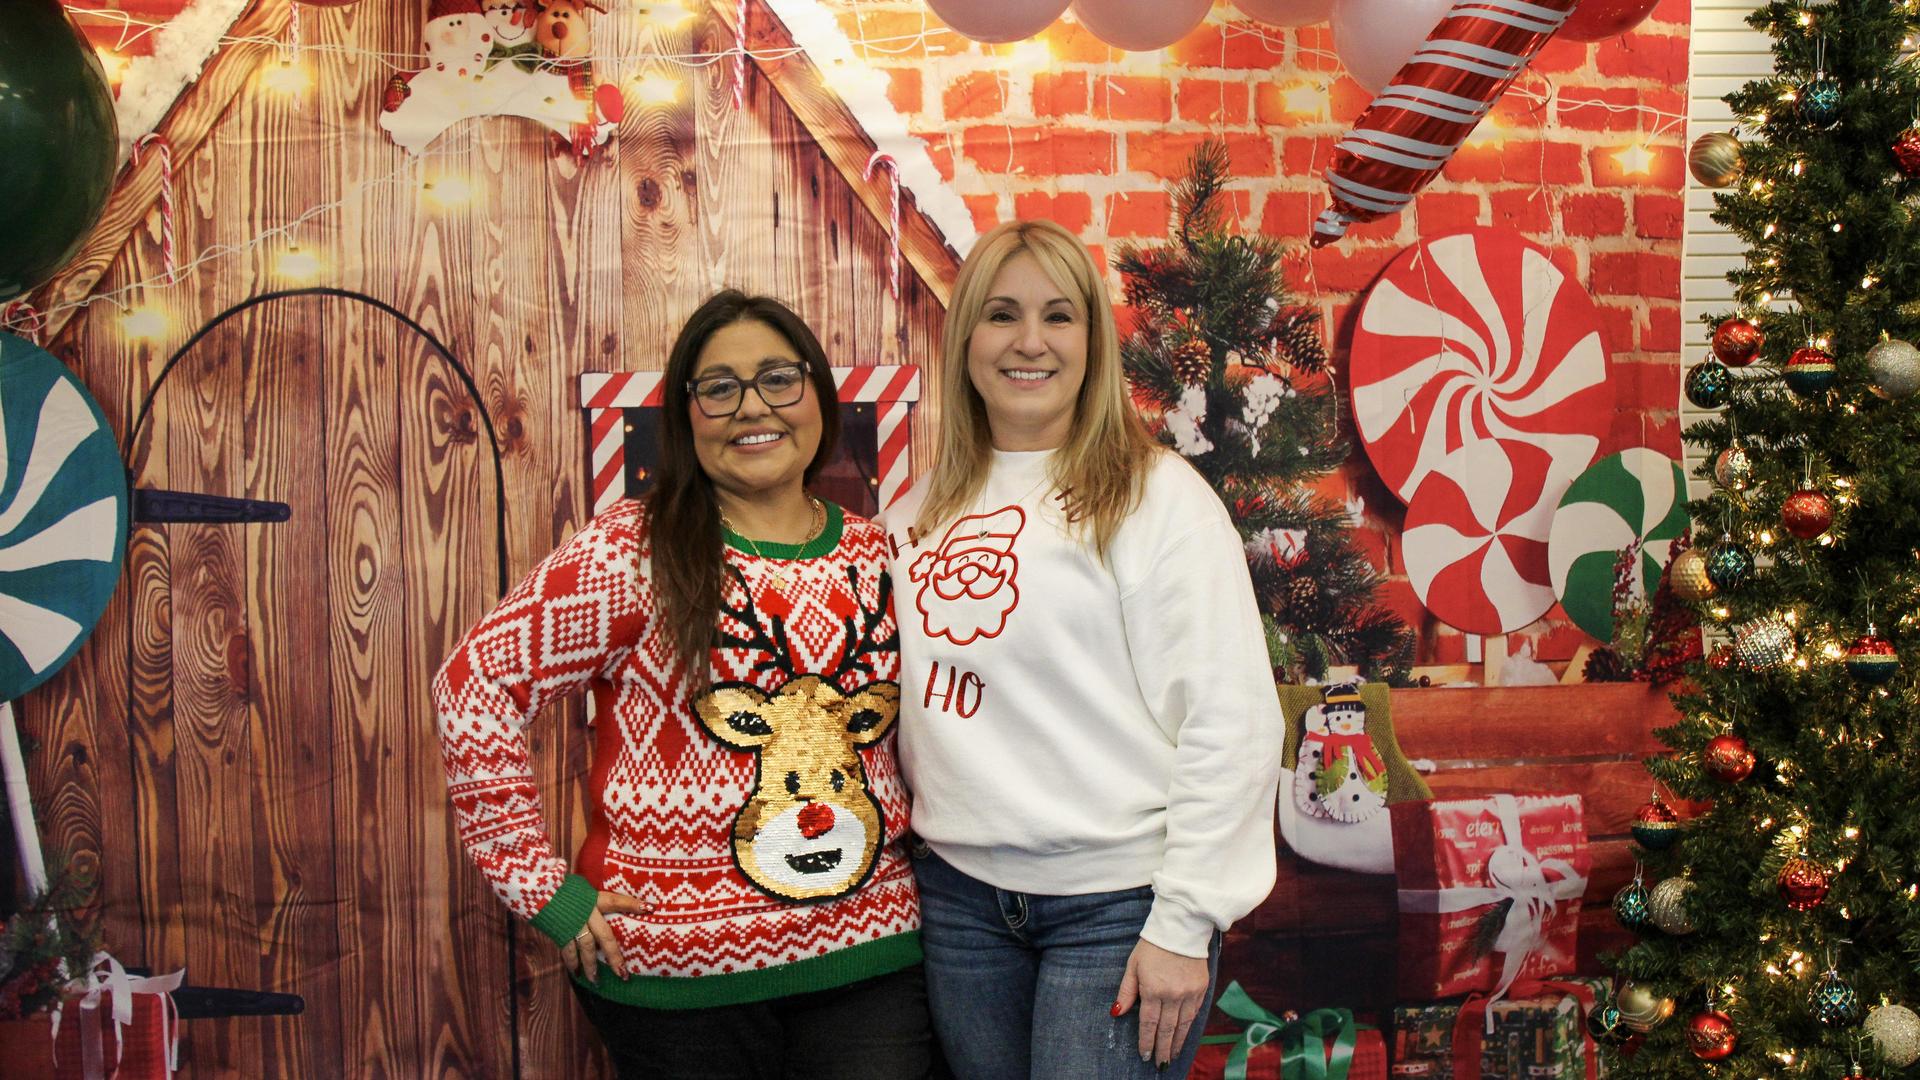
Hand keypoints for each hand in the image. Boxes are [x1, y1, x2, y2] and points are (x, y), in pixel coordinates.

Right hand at [559, 891, 652, 984]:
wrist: (536, 889)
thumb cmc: (560, 886)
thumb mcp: (581, 887)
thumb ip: (592, 899)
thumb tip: (604, 904)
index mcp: (593, 899)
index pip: (617, 901)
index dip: (633, 904)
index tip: (650, 908)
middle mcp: (586, 914)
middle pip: (605, 937)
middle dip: (615, 956)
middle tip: (623, 973)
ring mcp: (574, 925)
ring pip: (586, 950)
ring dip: (592, 967)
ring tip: (596, 981)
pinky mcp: (560, 933)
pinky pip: (568, 952)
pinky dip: (572, 964)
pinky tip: (577, 973)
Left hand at [1113, 938, 1209, 1067]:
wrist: (1182, 927)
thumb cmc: (1152, 945)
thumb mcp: (1133, 965)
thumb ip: (1127, 991)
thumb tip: (1117, 1012)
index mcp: (1153, 989)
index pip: (1149, 1023)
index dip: (1146, 1041)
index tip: (1145, 1054)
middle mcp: (1173, 995)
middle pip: (1167, 1029)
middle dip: (1162, 1049)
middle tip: (1159, 1064)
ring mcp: (1190, 992)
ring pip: (1183, 1025)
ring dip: (1177, 1043)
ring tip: (1172, 1056)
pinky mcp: (1202, 988)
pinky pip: (1195, 1013)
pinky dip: (1189, 1027)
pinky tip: (1184, 1035)